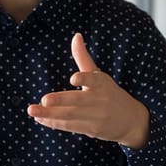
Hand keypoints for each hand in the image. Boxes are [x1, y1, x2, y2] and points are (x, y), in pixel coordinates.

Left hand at [27, 33, 149, 148]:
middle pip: (78, 101)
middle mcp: (100, 100)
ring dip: (50, 115)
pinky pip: (71, 126)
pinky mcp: (92, 130)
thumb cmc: (110, 93)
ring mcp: (96, 116)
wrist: (132, 121)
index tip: (73, 78)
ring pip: (70, 116)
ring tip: (32, 111)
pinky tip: (41, 119)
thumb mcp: (100, 75)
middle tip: (44, 100)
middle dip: (60, 101)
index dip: (84, 79)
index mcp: (102, 83)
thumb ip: (83, 57)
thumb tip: (76, 36)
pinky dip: (55, 123)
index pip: (93, 79)